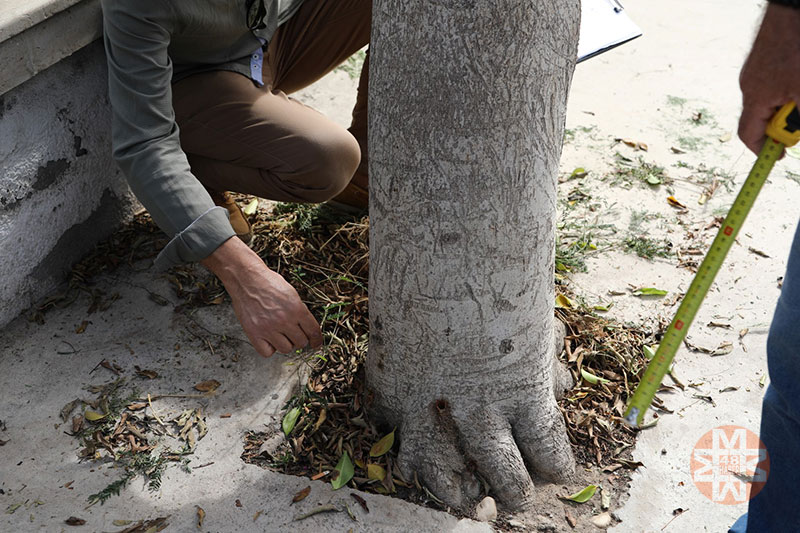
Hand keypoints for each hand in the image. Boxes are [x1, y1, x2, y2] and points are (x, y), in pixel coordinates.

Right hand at [201, 237, 322, 356]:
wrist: (247, 279)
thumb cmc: (268, 283)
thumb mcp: (292, 293)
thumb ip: (300, 311)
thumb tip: (307, 328)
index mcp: (296, 309)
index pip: (313, 331)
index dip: (317, 339)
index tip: (316, 343)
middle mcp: (284, 320)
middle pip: (301, 342)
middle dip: (300, 338)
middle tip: (293, 333)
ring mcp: (268, 328)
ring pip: (286, 349)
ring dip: (285, 343)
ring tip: (280, 333)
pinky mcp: (254, 333)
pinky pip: (267, 352)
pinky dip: (270, 348)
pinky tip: (269, 338)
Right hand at [739, 4, 799, 153]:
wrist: (791, 11)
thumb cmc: (795, 48)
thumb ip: (799, 119)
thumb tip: (795, 138)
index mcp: (754, 98)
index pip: (748, 135)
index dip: (762, 150)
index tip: (780, 157)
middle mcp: (750, 85)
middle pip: (762, 117)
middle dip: (782, 123)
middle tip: (799, 119)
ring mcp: (756, 70)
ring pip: (771, 98)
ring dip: (788, 103)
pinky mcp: (766, 58)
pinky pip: (774, 82)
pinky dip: (788, 88)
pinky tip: (797, 79)